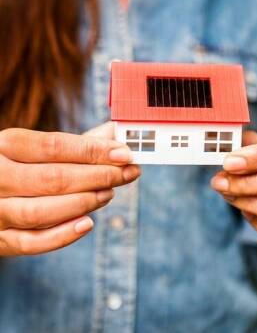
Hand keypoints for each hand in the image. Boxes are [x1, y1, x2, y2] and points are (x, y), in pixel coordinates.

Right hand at [0, 123, 139, 255]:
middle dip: (98, 176)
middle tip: (127, 174)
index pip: (54, 147)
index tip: (125, 154)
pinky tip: (88, 223)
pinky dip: (62, 235)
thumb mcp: (31, 149)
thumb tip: (113, 131)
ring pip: (40, 212)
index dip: (93, 151)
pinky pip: (29, 242)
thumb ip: (72, 144)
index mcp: (3, 146)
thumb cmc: (13, 167)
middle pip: (52, 178)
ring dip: (83, 203)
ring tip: (109, 194)